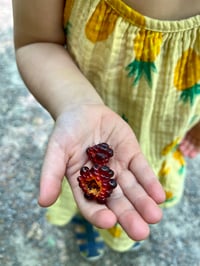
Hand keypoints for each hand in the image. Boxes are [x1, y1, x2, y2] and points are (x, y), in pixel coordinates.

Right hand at [38, 104, 165, 240]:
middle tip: (141, 233)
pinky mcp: (131, 154)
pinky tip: (159, 195)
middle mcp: (103, 181)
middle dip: (128, 216)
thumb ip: (50, 175)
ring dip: (143, 203)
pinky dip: (150, 182)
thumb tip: (43, 202)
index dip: (98, 214)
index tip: (109, 221)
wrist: (83, 110)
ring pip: (132, 189)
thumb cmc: (66, 132)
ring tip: (154, 216)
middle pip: (116, 202)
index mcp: (83, 184)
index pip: (91, 205)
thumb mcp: (56, 151)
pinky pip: (141, 169)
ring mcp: (118, 168)